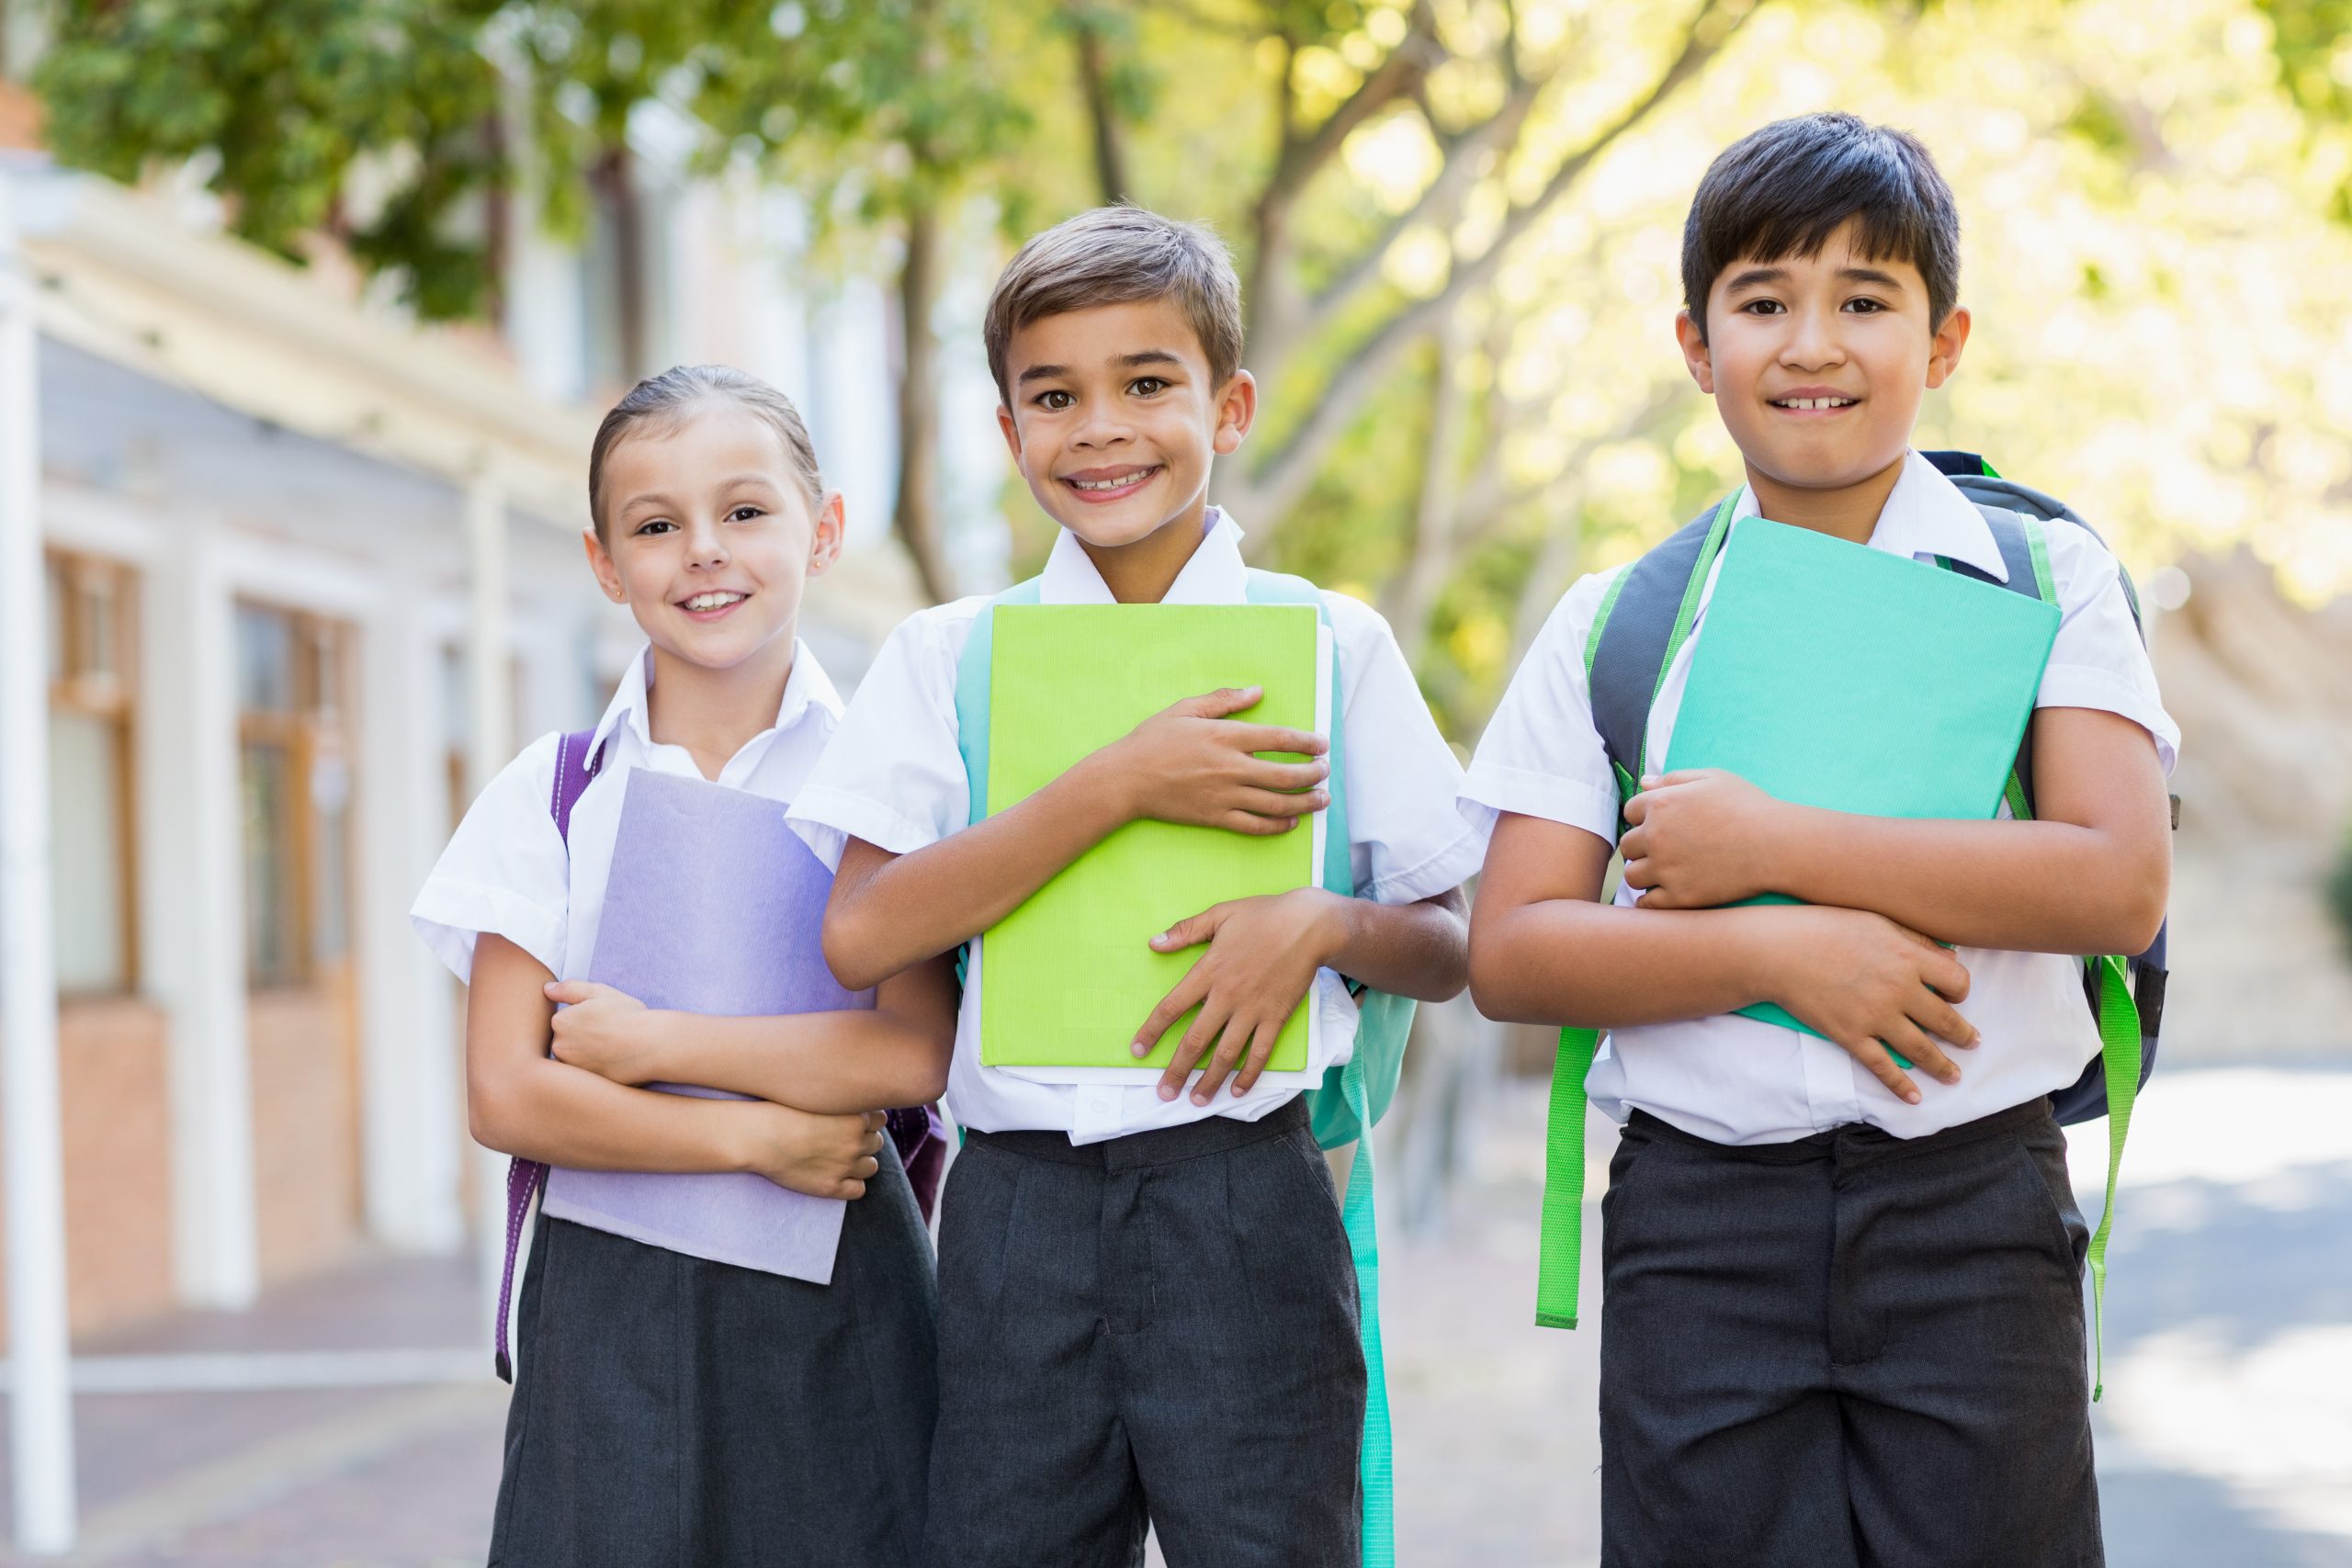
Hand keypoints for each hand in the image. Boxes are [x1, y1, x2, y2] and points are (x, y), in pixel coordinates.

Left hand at [544, 980, 663, 1083]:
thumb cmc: (626, 1015)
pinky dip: (596, 1069)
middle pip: (565, 1042)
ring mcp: (571, 1068)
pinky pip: (586, 1075)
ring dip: (586, 1056)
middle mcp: (559, 1047)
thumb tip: (547, 989)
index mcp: (560, 1022)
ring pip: (574, 1060)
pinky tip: (612, 1062)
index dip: (582, 1019)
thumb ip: (569, 988)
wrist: (649, 1045)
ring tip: (610, 1049)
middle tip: (606, 1034)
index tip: (599, 1019)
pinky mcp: (584, 1083)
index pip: (563, 1021)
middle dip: (581, 1039)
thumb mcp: (599, 991)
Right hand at [736, 1104, 885, 1198]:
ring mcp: (845, 1165)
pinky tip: (835, 1176)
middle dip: (862, 1141)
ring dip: (859, 1163)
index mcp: (855, 1116)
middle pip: (876, 1142)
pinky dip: (851, 1184)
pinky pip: (858, 1190)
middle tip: (840, 1140)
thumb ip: (839, 1101)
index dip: (865, 1121)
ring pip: (871, 1167)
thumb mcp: (817, 1096)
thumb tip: (852, 1102)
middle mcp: (856, 1141)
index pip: (880, 1119)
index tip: (849, 1121)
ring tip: (838, 1159)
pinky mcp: (831, 1186)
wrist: (759, 1136)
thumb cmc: (781, 1110)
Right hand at [1105, 687, 1329, 835]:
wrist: (1125, 779)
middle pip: (1285, 774)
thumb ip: (1224, 701)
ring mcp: (1224, 795)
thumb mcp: (1185, 710)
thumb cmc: (1152, 741)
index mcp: (1225, 736)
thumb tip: (1256, 691)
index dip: (1306, 742)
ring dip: (1305, 802)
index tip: (1322, 744)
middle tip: (1326, 771)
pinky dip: (1277, 825)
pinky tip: (1291, 821)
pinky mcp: (1215, 817)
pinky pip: (1254, 825)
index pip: (1279, 738)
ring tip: (1322, 799)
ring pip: (1276, 802)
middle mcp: (1230, 767)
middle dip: (1313, 774)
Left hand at [1132, 888, 1344, 1103]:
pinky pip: (1260, 1053)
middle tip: (1164, 1092)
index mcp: (1209, 971)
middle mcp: (1227, 996)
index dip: (1152, 1032)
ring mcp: (1253, 1010)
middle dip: (1176, 1070)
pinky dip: (1248, 1075)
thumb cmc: (1263, 916)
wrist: (1309, 925)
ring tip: (1196, 1101)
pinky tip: (1236, 1091)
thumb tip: (1154, 943)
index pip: (1171, 1008)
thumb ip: (1186, 930)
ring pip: (1226, 1054)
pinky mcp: (1276, 1018)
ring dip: (1209, 1080)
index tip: (1137, 1050)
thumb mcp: (1220, 914)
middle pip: (1195, 1040)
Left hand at [1621, 769, 1791, 907]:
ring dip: (1644, 873)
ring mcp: (1666, 869)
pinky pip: (1647, 903)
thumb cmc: (1749, 807)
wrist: (1778, 845)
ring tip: (1664, 872)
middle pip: (1628, 845)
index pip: (1630, 811)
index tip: (1660, 824)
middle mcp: (1656, 836)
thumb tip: (1644, 783)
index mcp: (1661, 804)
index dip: (1644, 817)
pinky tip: (1662, 895)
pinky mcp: (1679, 897)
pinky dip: (1650, 901)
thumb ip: (1674, 779)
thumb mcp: (1713, 779)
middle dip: (1642, 846)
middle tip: (1663, 849)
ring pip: (1633, 875)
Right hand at [1752, 905, 1979, 1103]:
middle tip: (1973, 1043)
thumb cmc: (1825, 927)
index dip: (1961, 990)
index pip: (1957, 981)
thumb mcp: (1875, 920)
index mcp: (1908, 958)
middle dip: (1964, 1035)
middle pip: (1945, 1020)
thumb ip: (1914, 938)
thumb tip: (1948, 954)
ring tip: (1954, 1075)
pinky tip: (1914, 1097)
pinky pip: (1883, 1067)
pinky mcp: (1851, 1036)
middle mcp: (1899, 990)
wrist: (1778, 951)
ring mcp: (1875, 1017)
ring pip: (1921, 1049)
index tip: (1957, 996)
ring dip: (1942, 1065)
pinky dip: (1901, 1085)